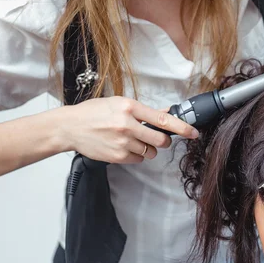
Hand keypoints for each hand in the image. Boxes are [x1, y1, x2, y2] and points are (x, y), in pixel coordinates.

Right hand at [60, 96, 198, 163]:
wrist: (70, 127)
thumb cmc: (94, 112)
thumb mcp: (119, 103)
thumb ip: (144, 111)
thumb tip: (167, 112)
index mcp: (130, 107)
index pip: (163, 119)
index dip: (182, 128)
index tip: (193, 132)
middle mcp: (127, 124)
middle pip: (160, 140)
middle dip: (163, 141)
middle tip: (157, 138)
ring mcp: (122, 142)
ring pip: (150, 152)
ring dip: (147, 148)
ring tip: (132, 140)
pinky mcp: (117, 156)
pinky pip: (138, 159)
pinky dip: (135, 155)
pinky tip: (123, 147)